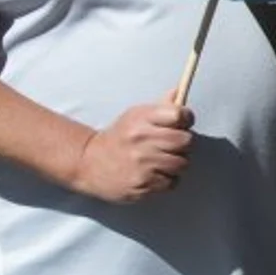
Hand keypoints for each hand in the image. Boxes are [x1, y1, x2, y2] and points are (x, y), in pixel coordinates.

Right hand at [70, 98, 194, 202]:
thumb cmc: (120, 138)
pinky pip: (172, 182)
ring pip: (182, 163)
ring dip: (176, 164)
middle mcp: (141, 139)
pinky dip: (166, 180)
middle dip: (183, 144)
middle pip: (186, 140)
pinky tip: (153, 174)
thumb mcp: (135, 116)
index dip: (186, 119)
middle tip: (172, 146)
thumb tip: (178, 91)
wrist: (89, 163)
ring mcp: (142, 162)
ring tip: (161, 162)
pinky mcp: (142, 183)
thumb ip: (160, 107)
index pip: (179, 114)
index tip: (182, 123)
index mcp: (141, 118)